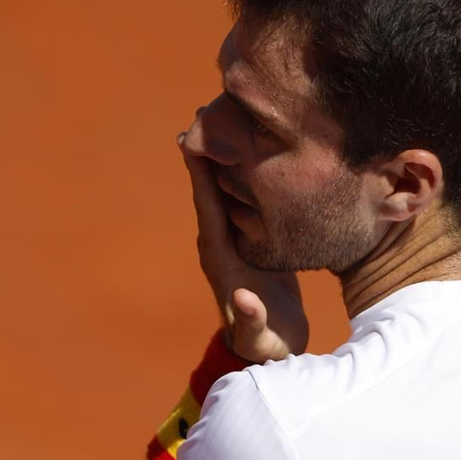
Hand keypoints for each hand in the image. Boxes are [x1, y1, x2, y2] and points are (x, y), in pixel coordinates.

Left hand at [177, 128, 308, 362]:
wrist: (270, 351)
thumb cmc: (265, 343)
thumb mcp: (260, 334)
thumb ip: (250, 318)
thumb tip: (244, 299)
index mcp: (220, 257)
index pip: (208, 207)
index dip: (199, 173)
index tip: (190, 137)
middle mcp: (221, 243)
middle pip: (211, 189)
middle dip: (207, 152)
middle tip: (205, 109)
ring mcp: (235, 241)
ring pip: (226, 190)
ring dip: (224, 156)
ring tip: (226, 118)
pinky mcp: (252, 241)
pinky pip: (244, 198)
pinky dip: (244, 172)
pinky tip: (252, 149)